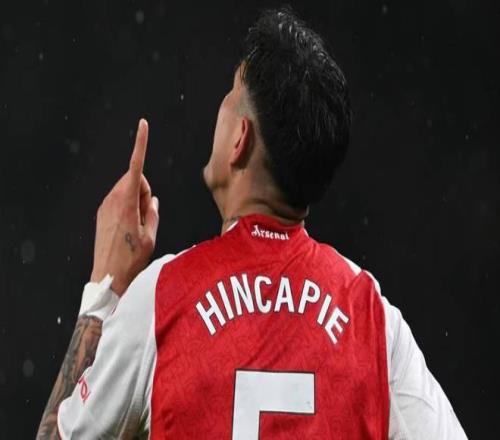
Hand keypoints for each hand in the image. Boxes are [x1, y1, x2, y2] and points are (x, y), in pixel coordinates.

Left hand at [90, 118, 159, 295]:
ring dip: (136, 200)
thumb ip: (153, 213)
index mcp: (127, 203)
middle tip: (146, 216)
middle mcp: (113, 199)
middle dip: (145, 190)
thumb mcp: (150, 236)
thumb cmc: (131, 259)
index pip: (137, 166)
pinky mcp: (101, 213)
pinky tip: (128, 227)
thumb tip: (152, 201)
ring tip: (136, 226)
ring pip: (127, 189)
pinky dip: (127, 206)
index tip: (143, 124)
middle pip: (135, 179)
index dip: (141, 144)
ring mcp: (105, 206)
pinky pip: (118, 199)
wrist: (107, 277)